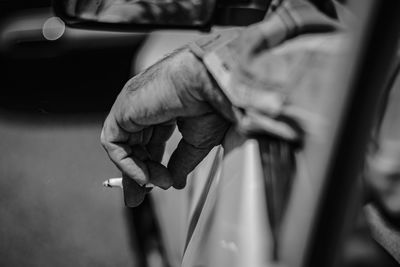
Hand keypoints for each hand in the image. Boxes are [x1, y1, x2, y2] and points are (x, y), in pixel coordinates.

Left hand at [101, 49, 232, 205]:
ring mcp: (132, 107)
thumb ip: (181, 163)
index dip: (151, 164)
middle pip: (134, 146)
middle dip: (137, 172)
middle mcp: (146, 107)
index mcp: (165, 109)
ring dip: (137, 170)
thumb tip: (175, 182)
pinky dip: (125, 163)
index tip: (158, 185)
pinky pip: (113, 143)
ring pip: (123, 146)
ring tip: (154, 184)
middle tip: (139, 196)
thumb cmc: (210, 104)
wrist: (208, 83)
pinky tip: (144, 175)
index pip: (151, 141)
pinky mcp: (122, 110)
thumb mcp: (197, 143)